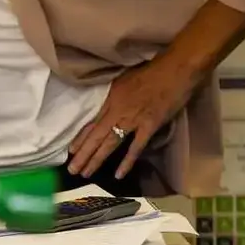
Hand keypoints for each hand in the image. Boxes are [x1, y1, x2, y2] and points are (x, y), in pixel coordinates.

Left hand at [68, 52, 203, 179]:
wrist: (175, 69)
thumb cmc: (152, 71)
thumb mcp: (124, 81)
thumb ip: (115, 96)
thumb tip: (107, 107)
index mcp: (110, 99)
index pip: (92, 123)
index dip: (81, 138)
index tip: (70, 151)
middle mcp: (117, 111)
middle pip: (96, 135)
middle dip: (83, 154)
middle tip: (71, 169)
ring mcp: (133, 119)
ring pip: (110, 143)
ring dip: (97, 158)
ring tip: (85, 173)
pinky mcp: (149, 125)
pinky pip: (136, 147)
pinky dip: (126, 161)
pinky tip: (118, 174)